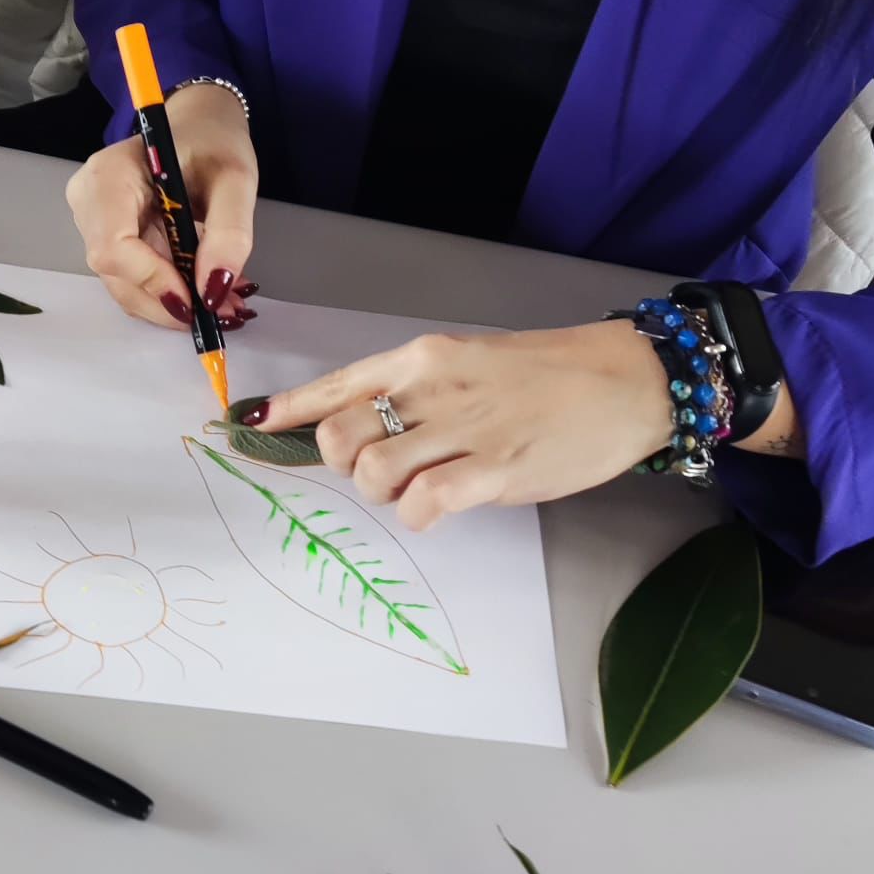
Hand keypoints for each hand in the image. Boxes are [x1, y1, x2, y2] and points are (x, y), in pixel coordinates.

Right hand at [66, 83, 259, 329]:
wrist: (199, 129)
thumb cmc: (211, 142)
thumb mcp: (235, 179)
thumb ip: (229, 233)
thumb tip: (214, 290)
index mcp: (108, 176)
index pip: (112, 248)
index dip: (153, 281)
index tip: (198, 299)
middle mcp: (89, 205)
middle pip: (118, 276)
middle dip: (172, 301)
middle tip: (226, 310)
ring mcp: (95, 226)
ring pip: (127, 288)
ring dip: (176, 304)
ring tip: (225, 302)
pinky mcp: (111, 243)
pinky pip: (136, 283)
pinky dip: (172, 295)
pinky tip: (206, 291)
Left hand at [249, 323, 674, 528]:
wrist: (624, 381)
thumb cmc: (546, 377)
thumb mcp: (468, 367)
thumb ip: (414, 394)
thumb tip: (360, 429)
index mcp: (422, 358)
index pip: (338, 384)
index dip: (287, 412)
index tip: (248, 428)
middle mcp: (432, 387)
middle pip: (342, 436)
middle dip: (344, 466)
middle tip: (379, 473)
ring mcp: (464, 428)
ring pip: (376, 472)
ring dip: (384, 494)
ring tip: (418, 489)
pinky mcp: (496, 469)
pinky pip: (426, 503)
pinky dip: (420, 515)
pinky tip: (439, 507)